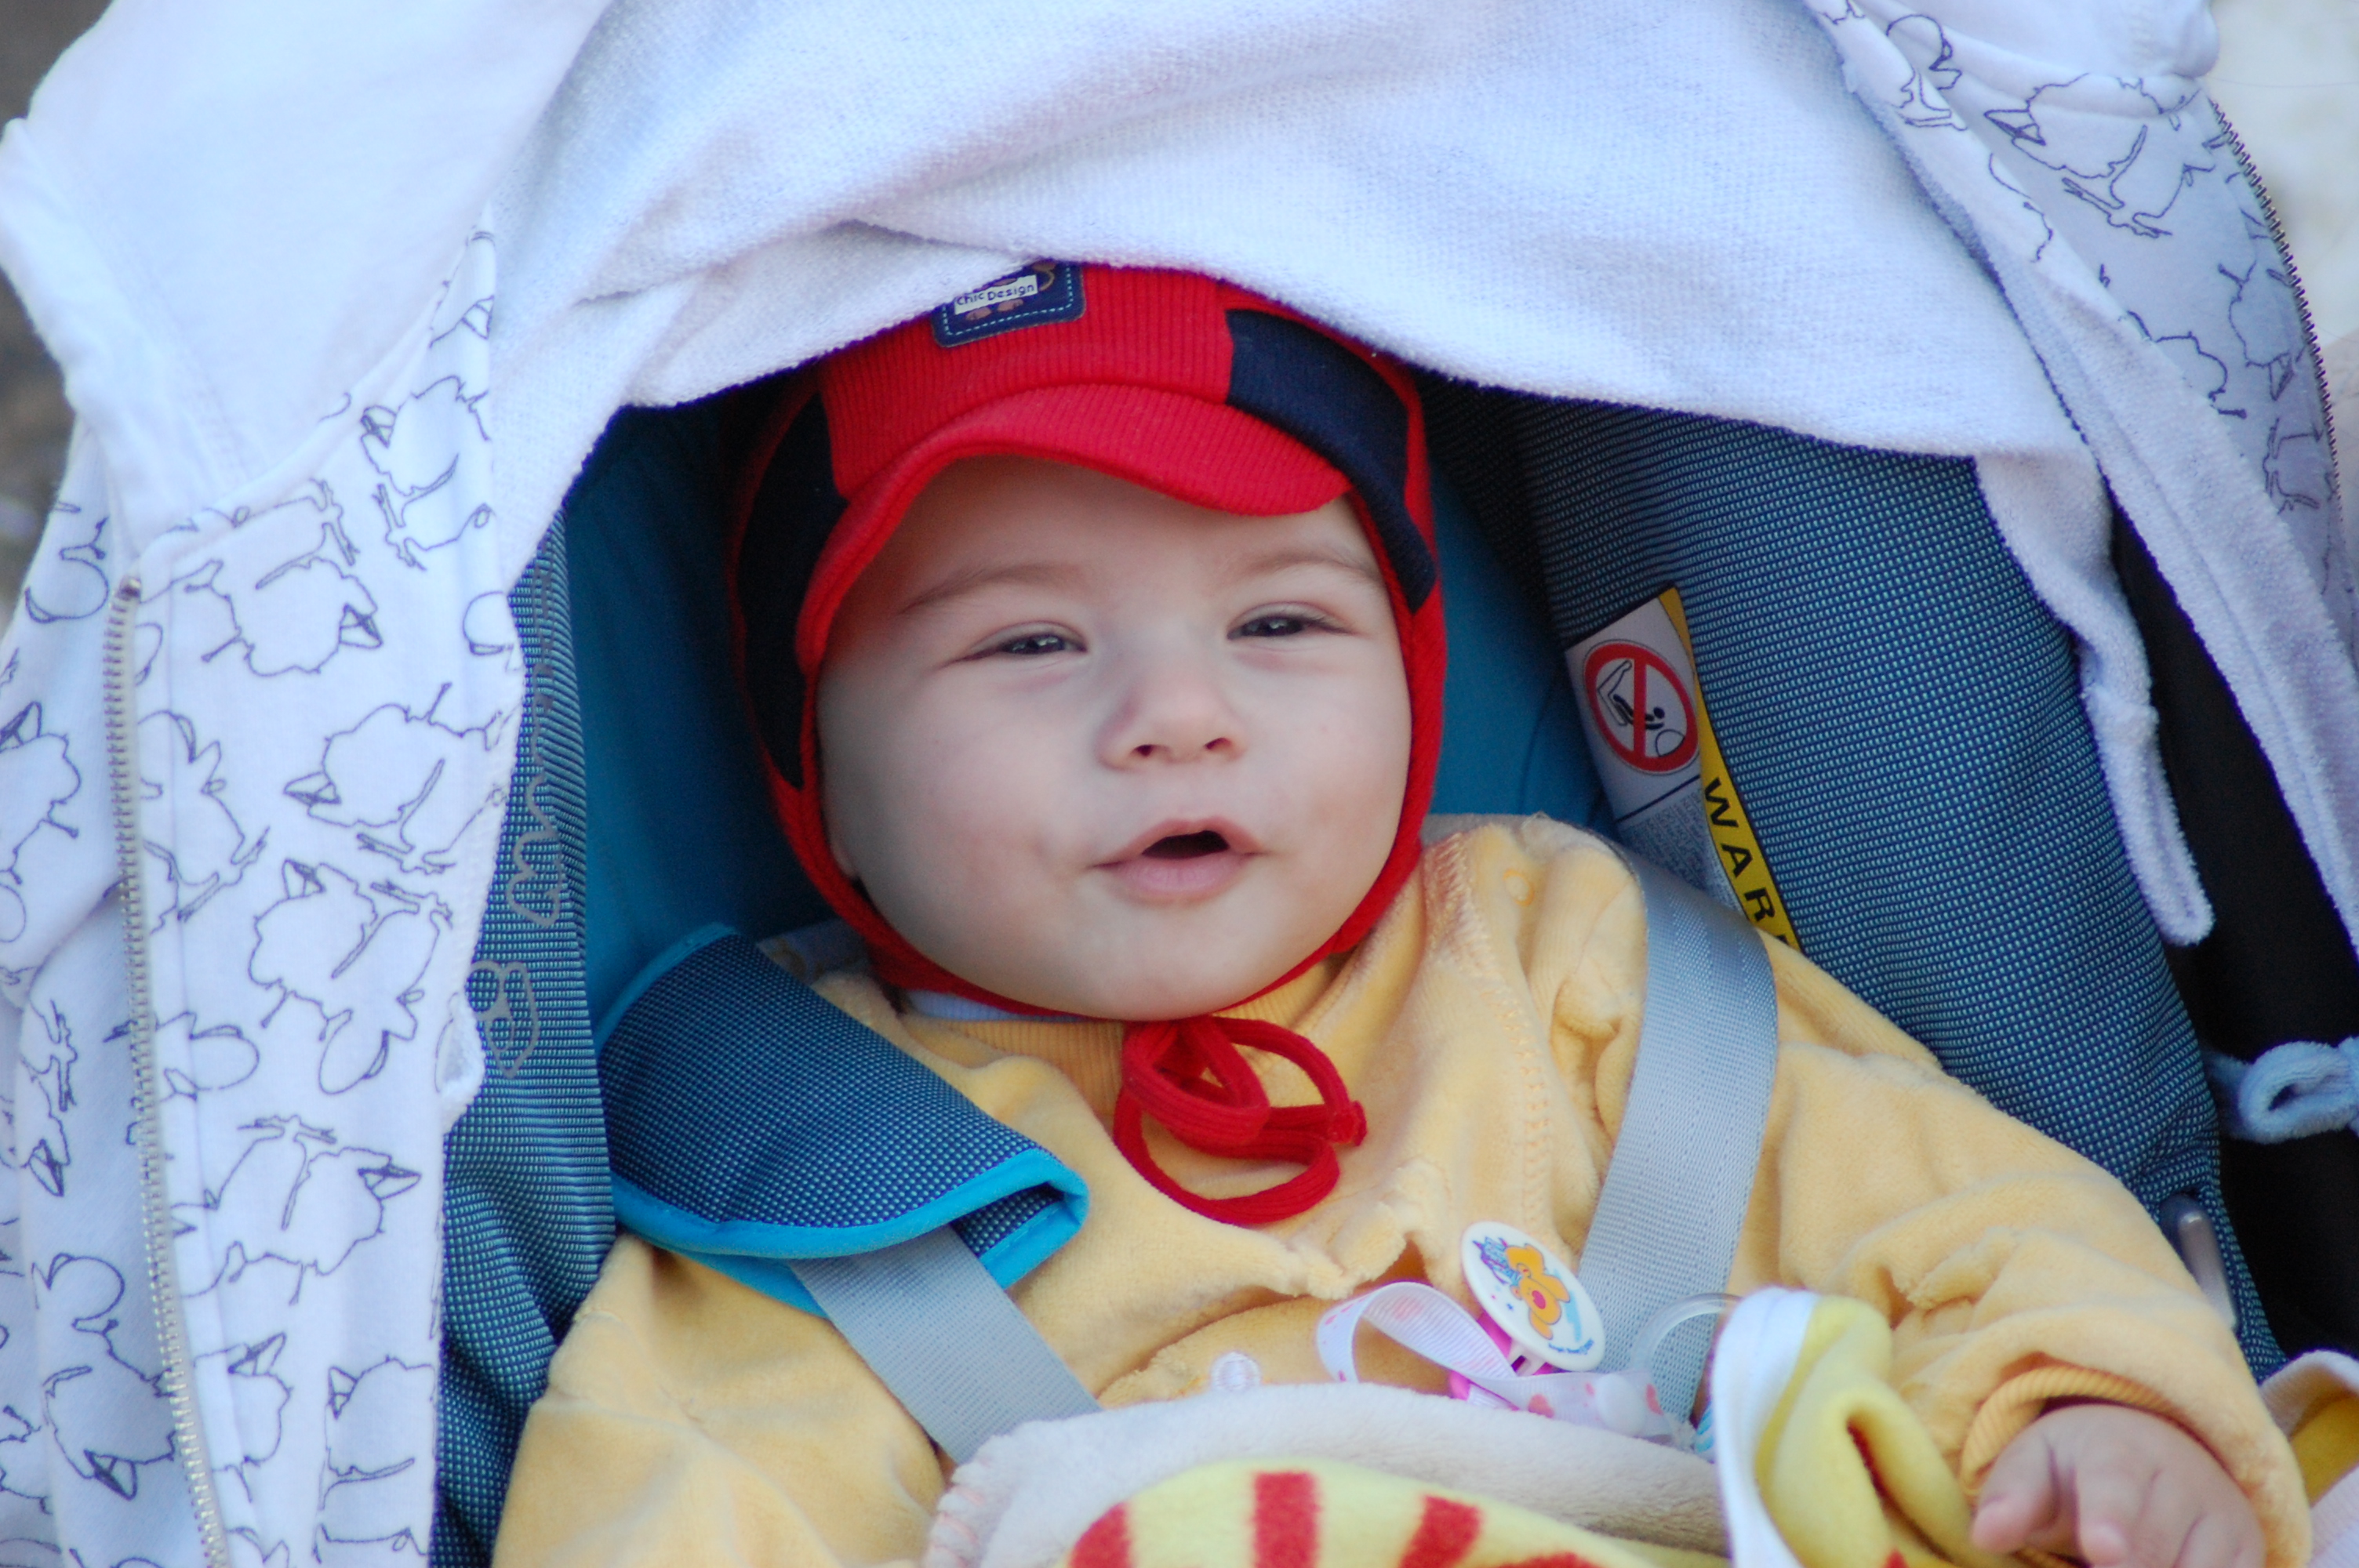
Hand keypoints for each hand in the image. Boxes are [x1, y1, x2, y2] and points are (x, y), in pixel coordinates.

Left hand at [1971, 1404, 2261, 1567]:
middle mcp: (2184, 1481)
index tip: (2102, 1551)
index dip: (2111, 1522)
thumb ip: (2011, 1499)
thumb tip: (1985, 1536)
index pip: (2116, 1488)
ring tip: (2112, 1557)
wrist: (2157, 1444)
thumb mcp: (2034, 1465)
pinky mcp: (2250, 1552)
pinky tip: (2164, 1565)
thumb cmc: (2077, 1465)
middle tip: (2090, 1559)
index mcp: (2119, 1453)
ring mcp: (2225, 1518)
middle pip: (2153, 1552)